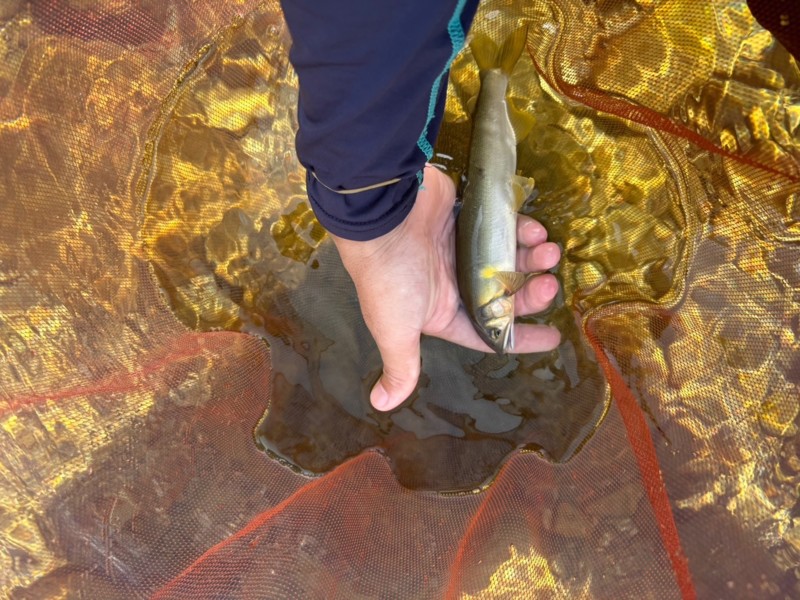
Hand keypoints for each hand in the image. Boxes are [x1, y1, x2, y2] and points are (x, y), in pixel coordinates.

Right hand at [330, 165, 560, 411]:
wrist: (381, 216)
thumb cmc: (390, 278)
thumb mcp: (395, 330)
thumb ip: (401, 367)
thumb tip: (381, 405)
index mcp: (442, 313)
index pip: (488, 333)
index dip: (521, 338)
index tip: (554, 338)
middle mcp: (455, 283)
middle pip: (506, 295)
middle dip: (530, 294)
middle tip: (550, 286)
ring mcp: (463, 250)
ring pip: (509, 261)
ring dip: (533, 260)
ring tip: (549, 253)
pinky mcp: (467, 219)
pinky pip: (503, 227)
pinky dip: (521, 229)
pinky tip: (534, 231)